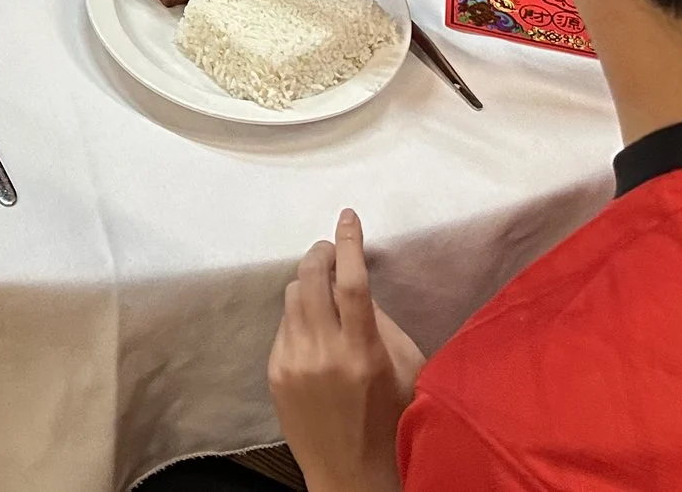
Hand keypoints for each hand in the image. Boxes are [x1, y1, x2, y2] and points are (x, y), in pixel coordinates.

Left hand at [269, 210, 422, 491]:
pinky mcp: (276, 373)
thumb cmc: (390, 421)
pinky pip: (283, 326)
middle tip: (330, 250)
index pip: (352, 283)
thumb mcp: (405, 369)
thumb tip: (357, 285)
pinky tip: (314, 330)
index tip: (348, 216)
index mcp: (362, 352)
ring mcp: (294, 363)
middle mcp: (323, 354)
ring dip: (308, 283)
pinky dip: (298, 317)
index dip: (349, 243)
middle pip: (310, 278)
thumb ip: (383, 323)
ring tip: (324, 291)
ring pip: (291, 296)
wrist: (351, 473)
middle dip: (320, 254)